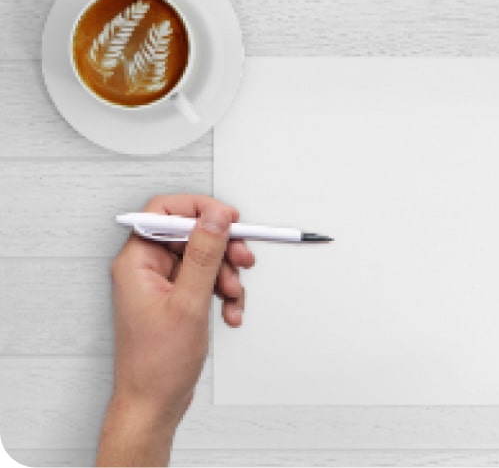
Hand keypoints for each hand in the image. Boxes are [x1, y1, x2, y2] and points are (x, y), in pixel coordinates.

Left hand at [97, 195, 254, 466]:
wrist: (154, 403)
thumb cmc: (157, 364)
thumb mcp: (189, 303)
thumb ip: (204, 254)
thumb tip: (215, 216)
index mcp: (137, 261)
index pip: (166, 212)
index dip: (201, 210)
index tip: (230, 218)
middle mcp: (147, 268)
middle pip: (193, 235)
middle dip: (223, 248)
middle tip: (244, 260)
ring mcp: (162, 285)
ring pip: (205, 259)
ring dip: (228, 275)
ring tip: (234, 298)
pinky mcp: (177, 300)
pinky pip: (207, 282)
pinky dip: (224, 294)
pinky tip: (230, 313)